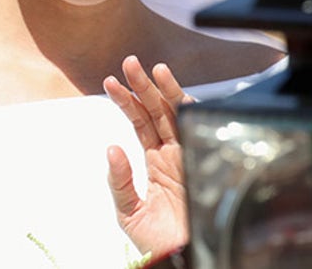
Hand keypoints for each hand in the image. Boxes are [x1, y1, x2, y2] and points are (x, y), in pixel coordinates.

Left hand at [104, 55, 193, 257]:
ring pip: (174, 114)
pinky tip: (169, 87)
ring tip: (147, 67)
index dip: (126, 102)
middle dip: (142, 87)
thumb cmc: (160, 242)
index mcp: (156, 163)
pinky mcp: (201, 160)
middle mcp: (173, 155)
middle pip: (156, 112)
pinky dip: (183, 104)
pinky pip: (193, 126)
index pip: (140, 123)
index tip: (110, 83)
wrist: (184, 259)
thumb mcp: (129, 210)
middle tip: (128, 63)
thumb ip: (119, 180)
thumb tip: (111, 148)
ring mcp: (188, 156)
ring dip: (161, 89)